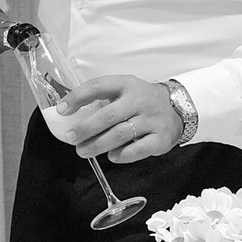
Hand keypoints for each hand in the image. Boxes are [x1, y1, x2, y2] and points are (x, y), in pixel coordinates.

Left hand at [55, 75, 182, 163]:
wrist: (179, 108)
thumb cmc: (142, 102)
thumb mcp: (124, 92)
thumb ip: (103, 101)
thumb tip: (72, 117)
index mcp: (126, 84)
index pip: (98, 86)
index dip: (77, 97)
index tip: (62, 110)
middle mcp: (139, 100)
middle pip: (108, 115)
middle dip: (85, 129)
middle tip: (71, 138)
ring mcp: (152, 119)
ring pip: (120, 134)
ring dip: (98, 145)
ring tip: (83, 151)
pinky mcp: (161, 138)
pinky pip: (138, 149)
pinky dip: (122, 155)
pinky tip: (112, 156)